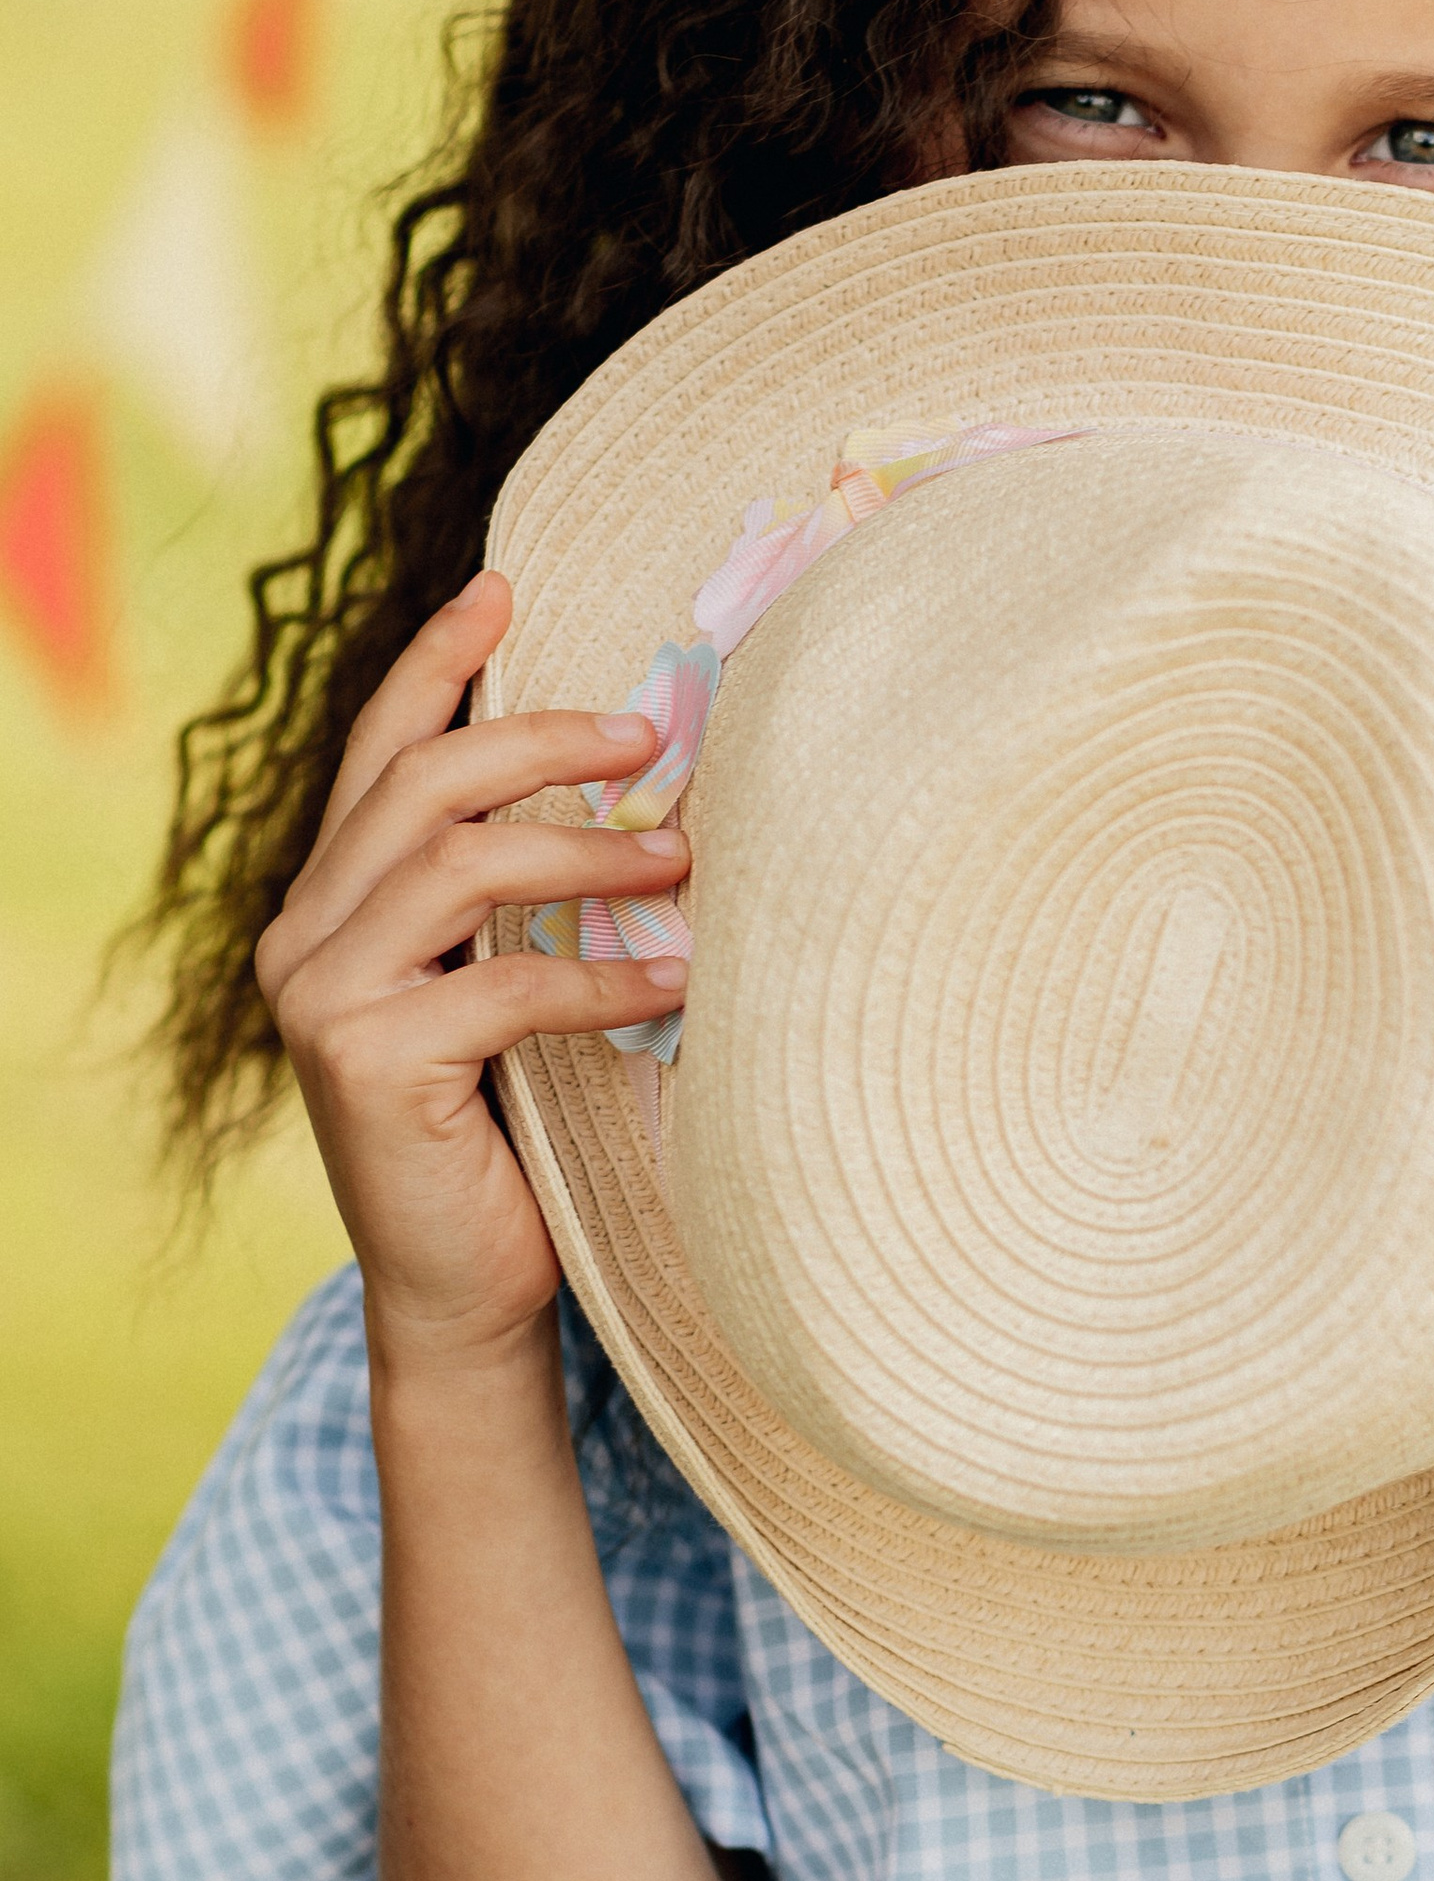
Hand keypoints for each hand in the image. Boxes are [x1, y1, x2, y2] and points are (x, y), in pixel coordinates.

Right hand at [255, 571, 692, 1371]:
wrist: (468, 1294)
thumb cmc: (509, 1135)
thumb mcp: (503, 992)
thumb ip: (517, 903)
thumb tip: (641, 787)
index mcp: (328, 903)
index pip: (378, 752)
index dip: (438, 662)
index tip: (507, 585)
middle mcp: (303, 936)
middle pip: (422, 785)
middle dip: (541, 741)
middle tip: (653, 733)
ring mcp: (323, 998)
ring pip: (458, 865)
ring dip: (585, 849)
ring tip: (683, 856)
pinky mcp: (367, 1063)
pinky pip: (504, 986)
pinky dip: (601, 975)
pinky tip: (677, 978)